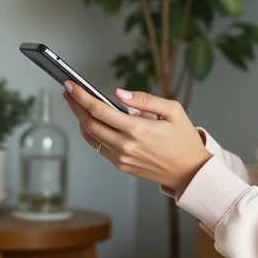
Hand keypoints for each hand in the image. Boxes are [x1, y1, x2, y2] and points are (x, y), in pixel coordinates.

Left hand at [61, 82, 211, 194]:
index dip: (81, 96)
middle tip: (68, 91)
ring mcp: (121, 158)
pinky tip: (90, 122)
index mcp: (137, 129)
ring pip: (90, 137)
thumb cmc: (184, 140)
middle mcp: (126, 145)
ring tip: (75, 104)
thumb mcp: (173, 110)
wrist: (190, 171)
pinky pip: (99, 147)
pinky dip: (90, 133)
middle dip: (74, 105)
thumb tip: (119, 93)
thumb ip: (144, 100)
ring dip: (79, 119)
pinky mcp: (121, 165)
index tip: (70, 85)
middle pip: (88, 123)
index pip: (98, 110)